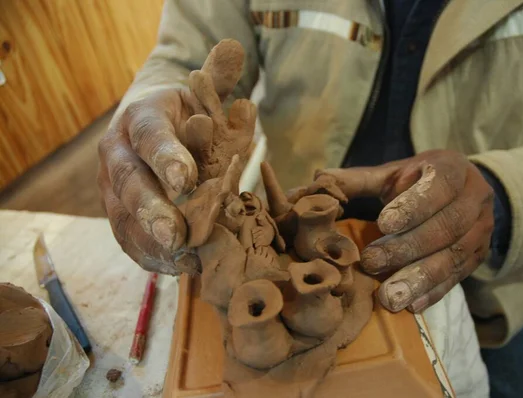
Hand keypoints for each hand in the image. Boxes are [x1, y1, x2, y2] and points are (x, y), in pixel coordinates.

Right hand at [97, 39, 254, 273]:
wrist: (148, 130)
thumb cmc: (181, 115)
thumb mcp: (199, 94)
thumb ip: (216, 79)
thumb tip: (235, 48)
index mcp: (139, 119)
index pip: (150, 137)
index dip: (166, 157)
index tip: (187, 179)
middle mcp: (118, 154)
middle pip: (129, 183)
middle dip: (152, 210)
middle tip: (176, 234)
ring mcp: (112, 189)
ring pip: (123, 218)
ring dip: (150, 242)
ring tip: (178, 261)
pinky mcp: (117, 215)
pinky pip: (127, 240)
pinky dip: (150, 256)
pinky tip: (175, 268)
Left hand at [315, 150, 494, 312]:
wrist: (462, 194)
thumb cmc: (417, 183)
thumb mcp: (392, 174)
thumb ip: (357, 180)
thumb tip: (312, 184)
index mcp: (453, 169)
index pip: (439, 186)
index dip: (413, 206)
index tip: (383, 225)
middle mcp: (475, 199)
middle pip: (446, 226)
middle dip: (408, 248)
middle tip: (372, 263)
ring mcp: (481, 231)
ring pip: (454, 257)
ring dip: (419, 279)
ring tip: (389, 297)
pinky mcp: (478, 258)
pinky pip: (458, 278)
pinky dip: (433, 293)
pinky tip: (410, 305)